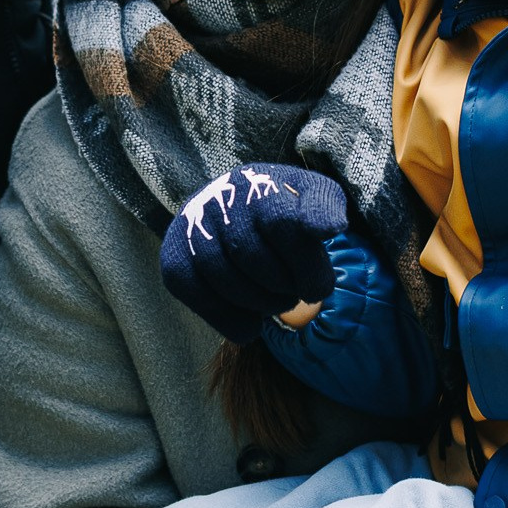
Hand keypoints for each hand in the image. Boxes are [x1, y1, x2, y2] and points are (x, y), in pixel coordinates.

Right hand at [160, 163, 349, 343]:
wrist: (231, 205)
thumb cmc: (279, 206)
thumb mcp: (308, 196)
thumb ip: (324, 208)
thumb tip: (332, 227)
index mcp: (258, 185)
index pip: (282, 225)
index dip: (306, 264)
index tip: (320, 288)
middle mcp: (220, 201)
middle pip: (254, 258)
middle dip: (285, 287)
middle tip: (298, 293)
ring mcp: (193, 229)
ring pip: (226, 280)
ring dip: (261, 305)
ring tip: (277, 303)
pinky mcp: (175, 257)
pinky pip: (198, 297)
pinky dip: (228, 318)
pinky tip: (250, 322)